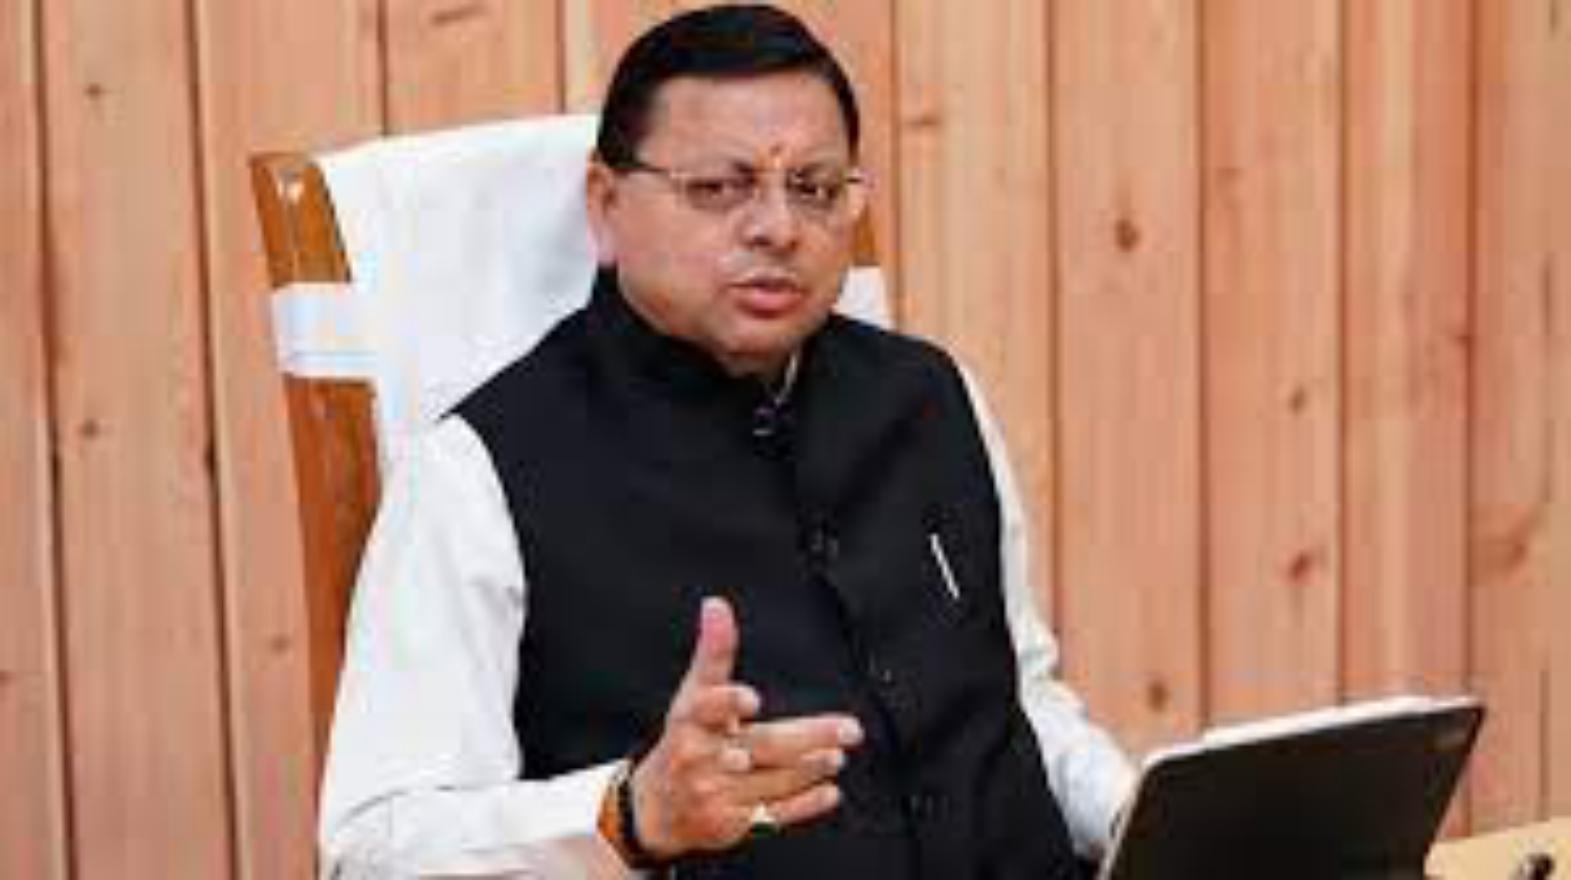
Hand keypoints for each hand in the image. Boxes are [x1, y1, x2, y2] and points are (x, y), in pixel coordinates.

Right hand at [630, 596, 863, 859]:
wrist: (658, 806)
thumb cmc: (685, 739)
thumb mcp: (693, 694)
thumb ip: (713, 652)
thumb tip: (716, 606)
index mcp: (692, 720)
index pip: (708, 707)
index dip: (729, 702)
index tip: (752, 699)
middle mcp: (701, 757)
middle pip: (761, 746)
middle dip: (807, 738)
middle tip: (846, 730)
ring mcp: (715, 793)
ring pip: (773, 781)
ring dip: (810, 769)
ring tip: (838, 756)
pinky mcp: (731, 824)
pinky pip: (773, 815)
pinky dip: (804, 804)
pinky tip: (829, 792)